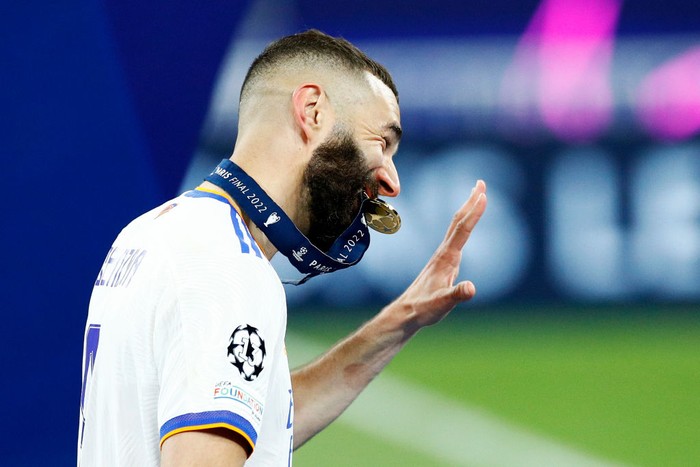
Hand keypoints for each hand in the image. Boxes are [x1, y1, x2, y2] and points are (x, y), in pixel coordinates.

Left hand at [393, 180, 486, 331]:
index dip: (474, 213)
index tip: (483, 195)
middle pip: (458, 222)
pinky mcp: (443, 263)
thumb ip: (456, 295)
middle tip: (481, 183)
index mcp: (446, 259)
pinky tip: (466, 227)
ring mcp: (443, 257)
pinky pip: (456, 237)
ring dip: (467, 210)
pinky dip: (464, 225)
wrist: (406, 313)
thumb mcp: (442, 304)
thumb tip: (472, 288)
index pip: (462, 231)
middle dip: (470, 202)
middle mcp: (444, 253)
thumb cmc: (423, 309)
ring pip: (456, 227)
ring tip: (477, 196)